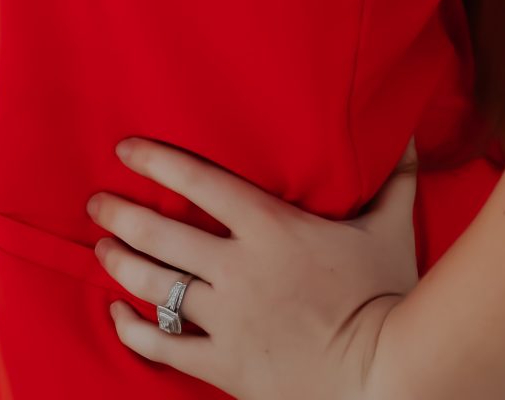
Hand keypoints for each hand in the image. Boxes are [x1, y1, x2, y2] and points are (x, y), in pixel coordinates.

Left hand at [85, 131, 419, 396]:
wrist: (384, 378)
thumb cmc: (388, 297)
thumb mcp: (390, 229)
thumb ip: (394, 178)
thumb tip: (408, 129)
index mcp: (270, 227)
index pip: (199, 182)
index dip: (156, 161)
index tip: (125, 150)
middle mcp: (238, 269)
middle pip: (161, 233)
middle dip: (121, 213)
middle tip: (96, 201)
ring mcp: (227, 319)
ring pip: (155, 285)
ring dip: (120, 263)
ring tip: (100, 248)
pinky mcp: (224, 366)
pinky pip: (163, 346)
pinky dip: (132, 328)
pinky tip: (117, 313)